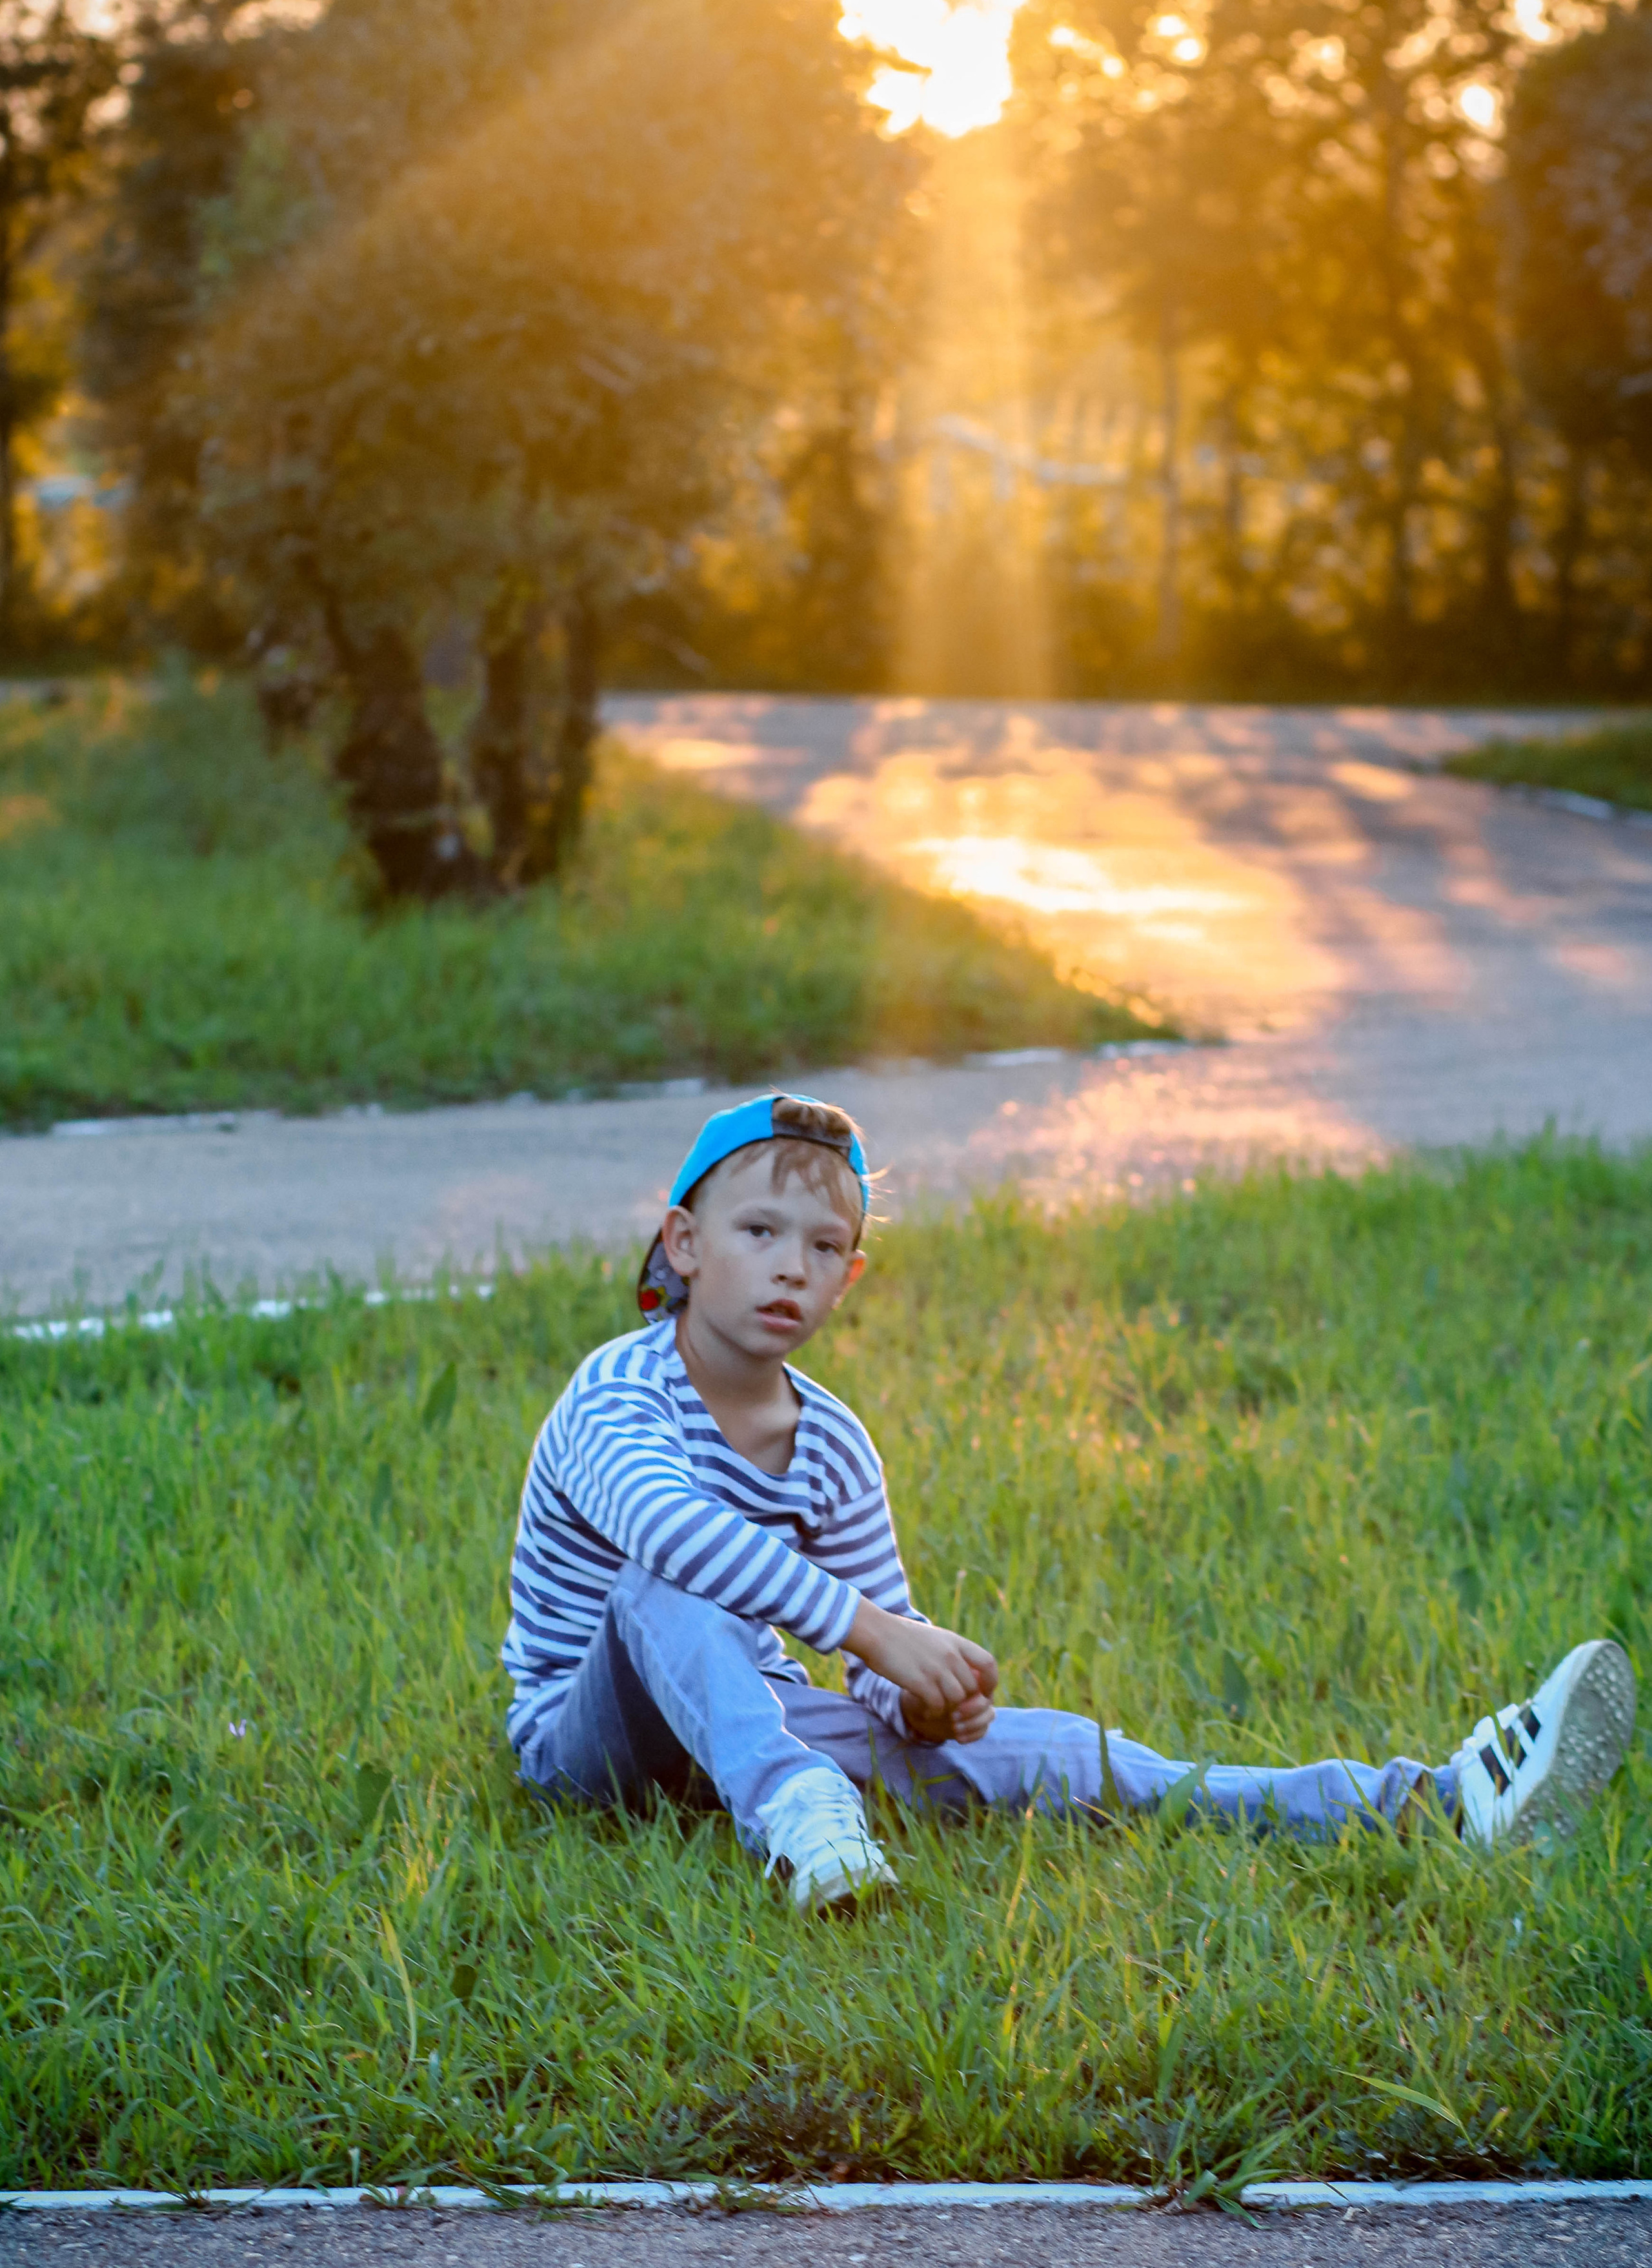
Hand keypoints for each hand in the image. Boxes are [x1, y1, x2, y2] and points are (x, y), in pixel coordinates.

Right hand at [845, 1599, 997, 1745]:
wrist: (876, 1632)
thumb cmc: (900, 1635)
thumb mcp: (933, 1637)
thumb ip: (950, 1652)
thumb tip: (962, 1669)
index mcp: (955, 1642)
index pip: (988, 1663)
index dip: (990, 1682)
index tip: (983, 1692)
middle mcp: (950, 1655)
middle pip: (972, 1688)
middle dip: (964, 1701)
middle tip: (949, 1705)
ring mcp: (936, 1668)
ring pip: (957, 1699)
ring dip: (947, 1708)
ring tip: (934, 1706)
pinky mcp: (921, 1682)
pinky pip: (938, 1706)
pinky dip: (932, 1712)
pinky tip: (923, 1708)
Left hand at [900, 1684, 996, 1745]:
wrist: (920, 1711)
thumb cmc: (924, 1693)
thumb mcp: (927, 1687)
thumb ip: (942, 1685)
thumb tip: (953, 1688)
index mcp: (969, 1674)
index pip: (984, 1679)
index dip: (979, 1689)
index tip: (960, 1698)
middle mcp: (978, 1689)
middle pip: (987, 1699)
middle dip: (972, 1709)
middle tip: (953, 1716)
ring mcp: (979, 1707)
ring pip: (989, 1714)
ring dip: (973, 1723)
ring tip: (954, 1728)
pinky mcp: (978, 1723)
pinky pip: (984, 1729)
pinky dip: (973, 1735)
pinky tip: (958, 1738)